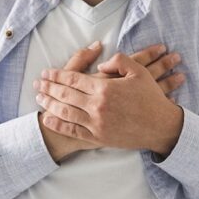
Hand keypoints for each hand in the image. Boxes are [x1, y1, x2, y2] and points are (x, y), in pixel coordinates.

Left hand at [35, 52, 183, 154]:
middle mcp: (97, 106)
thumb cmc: (150, 98)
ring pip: (65, 112)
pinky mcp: (98, 137)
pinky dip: (58, 125)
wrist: (161, 127)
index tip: (45, 73)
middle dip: (48, 88)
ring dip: (50, 104)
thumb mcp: (138, 72)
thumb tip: (100, 64)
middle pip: (65, 95)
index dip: (57, 75)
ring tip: (39, 99)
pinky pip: (73, 131)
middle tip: (37, 84)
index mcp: (105, 88)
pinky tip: (48, 119)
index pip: (73, 79)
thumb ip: (118, 61)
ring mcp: (96, 123)